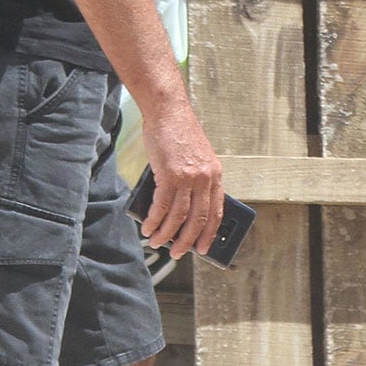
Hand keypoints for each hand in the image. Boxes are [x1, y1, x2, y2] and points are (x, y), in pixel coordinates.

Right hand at [139, 97, 225, 260]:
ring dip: (167, 234)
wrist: (168, 112)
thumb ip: (194, 181)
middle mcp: (205, 179)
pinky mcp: (170, 175)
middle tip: (177, 253)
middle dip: (187, 240)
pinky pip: (162, 206)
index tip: (204, 248)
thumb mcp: (196, 158)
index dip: (210, 233)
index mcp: (215, 175)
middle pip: (198, 219)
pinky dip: (154, 220)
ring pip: (179, 217)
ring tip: (157, 243)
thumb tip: (181, 210)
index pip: (217, 211)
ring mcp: (188, 178)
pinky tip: (148, 227)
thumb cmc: (178, 134)